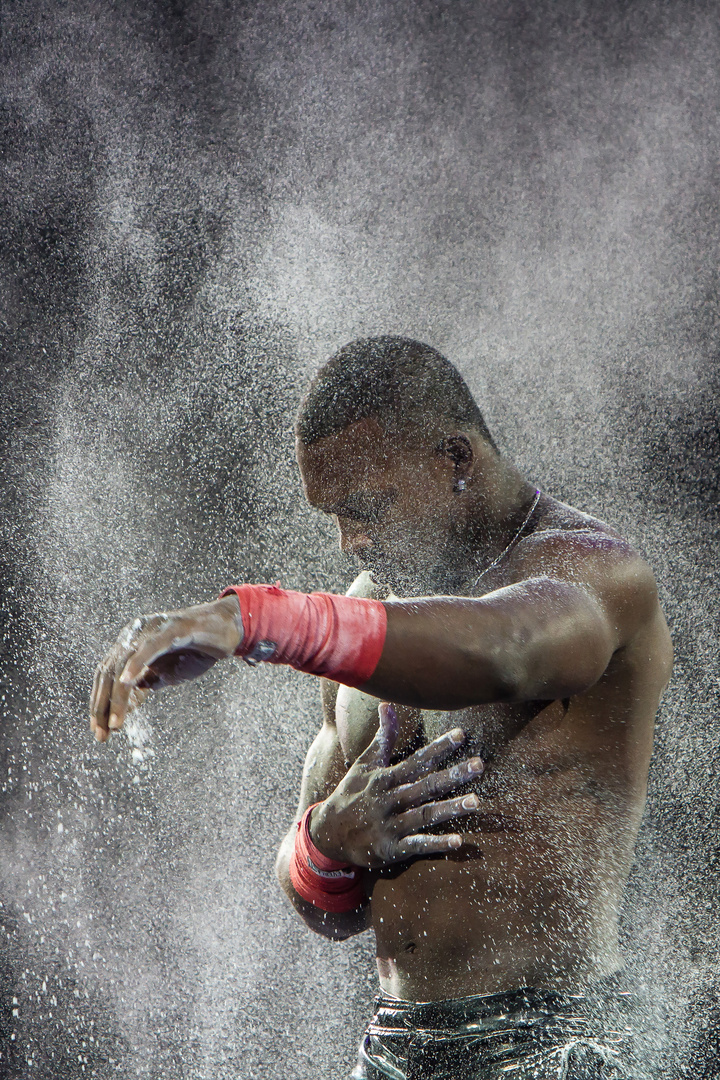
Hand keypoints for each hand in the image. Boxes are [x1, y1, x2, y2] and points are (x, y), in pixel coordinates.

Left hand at [89, 595, 242, 741]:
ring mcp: (153, 628)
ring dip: (116, 697)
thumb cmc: (197, 650)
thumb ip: (146, 685)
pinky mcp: (173, 628)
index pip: (105, 675)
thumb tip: (125, 705)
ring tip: (116, 723)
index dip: (99, 703)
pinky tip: (126, 682)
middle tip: (101, 735)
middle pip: (108, 671)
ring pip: (124, 663)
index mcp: (130, 643)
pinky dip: (136, 664)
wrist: (229, 629)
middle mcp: (135, 632)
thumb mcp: (167, 674)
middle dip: (101, 705)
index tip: (100, 731)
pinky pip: (149, 647)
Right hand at [309, 703, 483, 866]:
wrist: (327, 833)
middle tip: (479, 765)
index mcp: (384, 778)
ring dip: (450, 809)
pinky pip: (416, 845)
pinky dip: (436, 843)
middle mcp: (389, 799)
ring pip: (424, 814)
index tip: (460, 735)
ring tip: (475, 802)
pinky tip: (458, 841)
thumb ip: (382, 737)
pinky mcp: (391, 848)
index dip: (438, 748)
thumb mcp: (364, 764)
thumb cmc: (351, 793)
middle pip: (425, 785)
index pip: (416, 760)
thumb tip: (387, 704)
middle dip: (453, 775)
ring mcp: (390, 825)